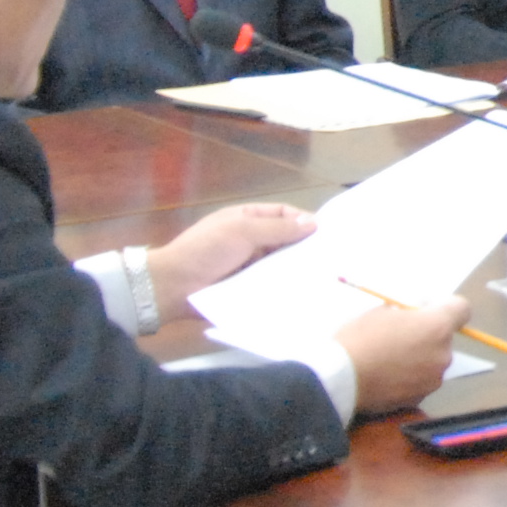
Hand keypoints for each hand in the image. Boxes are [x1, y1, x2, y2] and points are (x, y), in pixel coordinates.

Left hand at [141, 202, 316, 323]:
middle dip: (304, 246)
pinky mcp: (248, 288)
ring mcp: (249, 265)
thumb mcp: (242, 231)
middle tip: (333, 257)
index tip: (325, 234)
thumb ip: (278, 228)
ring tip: (325, 277)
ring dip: (297, 268)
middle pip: (285, 239)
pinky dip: (286, 286)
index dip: (303, 220)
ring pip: (281, 263)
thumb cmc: (206, 251)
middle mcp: (251, 240)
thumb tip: (314, 223)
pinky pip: (272, 284)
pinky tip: (305, 292)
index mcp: (247, 219)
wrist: (174, 287)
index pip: (283, 213)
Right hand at [335, 298, 466, 416]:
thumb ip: (407, 311)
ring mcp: (434, 378)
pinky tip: (387, 376)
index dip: (445, 307)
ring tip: (388, 359)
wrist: (341, 379)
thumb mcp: (382, 311)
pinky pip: (421, 380)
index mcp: (437, 326)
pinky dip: (410, 377)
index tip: (425, 310)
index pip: (462, 309)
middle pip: (444, 338)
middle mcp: (443, 353)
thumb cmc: (359, 338)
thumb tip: (418, 312)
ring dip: (419, 357)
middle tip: (399, 335)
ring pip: (433, 361)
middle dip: (427, 334)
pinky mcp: (421, 397)